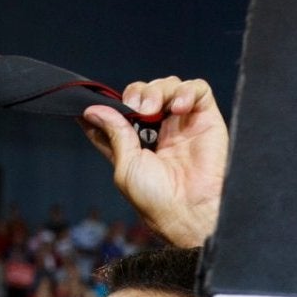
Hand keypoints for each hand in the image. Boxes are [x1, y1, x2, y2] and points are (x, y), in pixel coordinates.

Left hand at [82, 76, 227, 247]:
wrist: (191, 210)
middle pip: (143, 94)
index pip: (118, 116)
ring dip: (157, 90)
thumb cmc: (157, 199)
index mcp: (136, 146)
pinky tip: (179, 107)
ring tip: (153, 108)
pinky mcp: (206, 119)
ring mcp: (183, 124)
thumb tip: (94, 111)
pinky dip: (185, 91)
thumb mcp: (126, 166)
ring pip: (167, 86)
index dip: (105, 106)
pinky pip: (196, 89)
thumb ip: (115, 134)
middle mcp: (159, 132)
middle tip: (134, 106)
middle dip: (135, 93)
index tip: (89, 102)